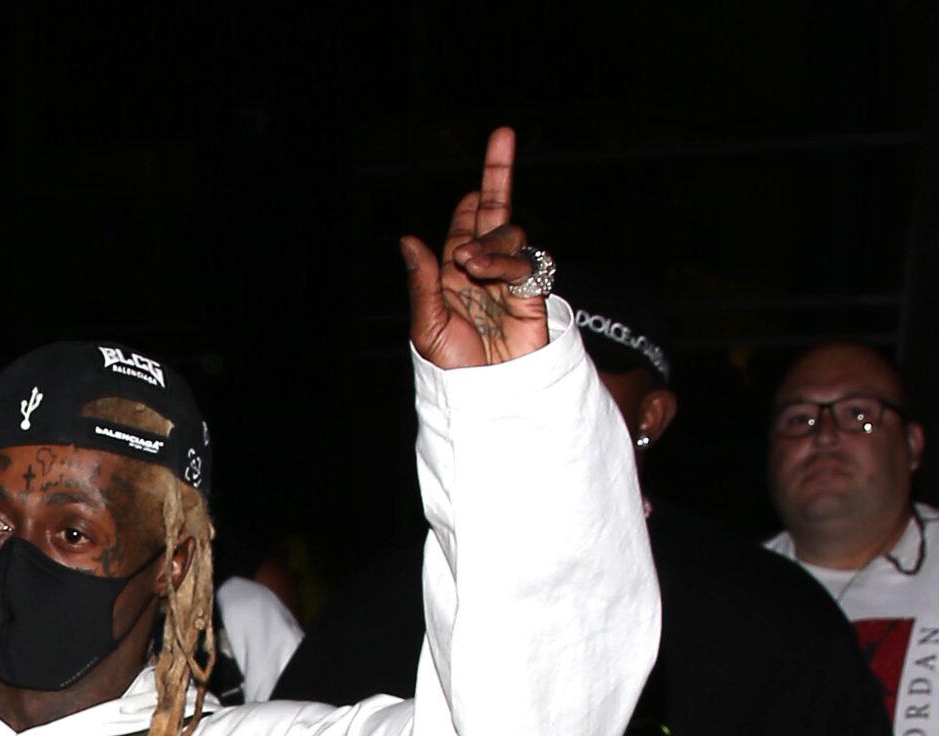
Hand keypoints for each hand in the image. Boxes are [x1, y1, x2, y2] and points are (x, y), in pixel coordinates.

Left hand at [402, 126, 549, 370]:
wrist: (487, 397)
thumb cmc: (453, 369)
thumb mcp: (427, 325)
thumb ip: (423, 281)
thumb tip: (408, 240)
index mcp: (454, 275)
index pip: (465, 226)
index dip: (471, 201)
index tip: (472, 184)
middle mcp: (482, 270)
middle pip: (494, 212)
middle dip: (499, 174)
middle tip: (504, 135)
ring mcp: (508, 279)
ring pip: (507, 233)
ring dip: (487, 239)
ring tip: (468, 264)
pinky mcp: (530, 294)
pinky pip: (521, 261)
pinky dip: (501, 260)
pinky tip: (481, 268)